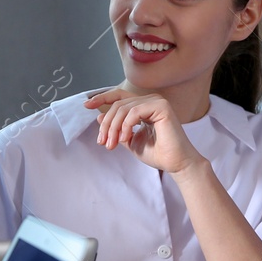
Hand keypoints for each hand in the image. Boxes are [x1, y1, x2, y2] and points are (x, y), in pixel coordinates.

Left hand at [85, 89, 203, 175]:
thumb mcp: (130, 140)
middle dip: (106, 124)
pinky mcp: (162, 107)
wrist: (175, 163)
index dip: (102, 98)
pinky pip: (134, 113)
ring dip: (113, 128)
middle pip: (118, 105)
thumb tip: (99, 117)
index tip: (86, 105)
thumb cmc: (157, 153)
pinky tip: (125, 139)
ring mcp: (157, 102)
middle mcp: (150, 100)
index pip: (119, 96)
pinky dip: (126, 126)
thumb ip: (117, 129)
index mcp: (144, 106)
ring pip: (123, 109)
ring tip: (112, 144)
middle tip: (103, 142)